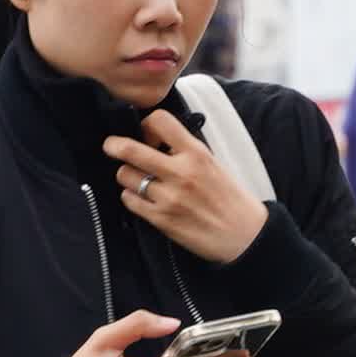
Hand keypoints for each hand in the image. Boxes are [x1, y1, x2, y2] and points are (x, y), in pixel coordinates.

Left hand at [105, 110, 269, 263]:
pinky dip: (131, 196)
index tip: (145, 132)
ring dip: (127, 175)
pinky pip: (129, 200)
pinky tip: (142, 197)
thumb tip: (155, 140)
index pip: (160, 121)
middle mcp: (180, 172)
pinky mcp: (160, 218)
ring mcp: (168, 196)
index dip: (146, 124)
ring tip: (137, 178)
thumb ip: (185, 151)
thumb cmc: (230, 199)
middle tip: (110, 145)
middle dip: (114, 145)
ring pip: (125, 175)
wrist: (245, 235)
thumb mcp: (212, 164)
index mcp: (196, 154)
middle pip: (131, 150)